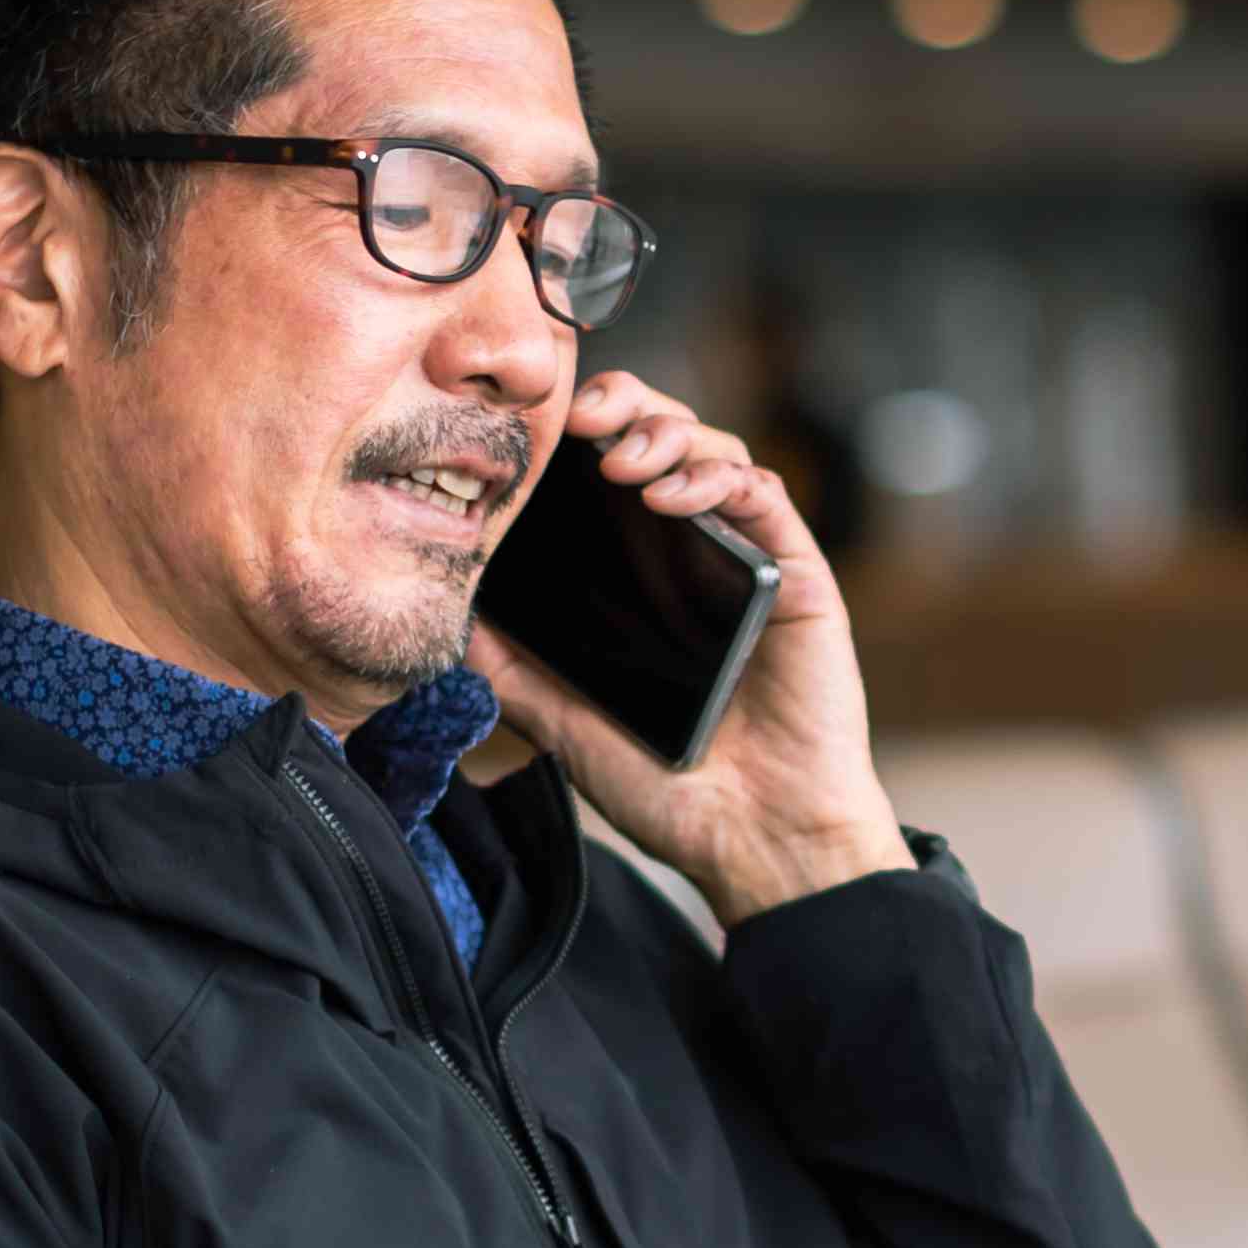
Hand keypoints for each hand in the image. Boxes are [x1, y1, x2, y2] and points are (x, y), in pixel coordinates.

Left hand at [473, 367, 909, 926]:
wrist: (755, 840)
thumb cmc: (673, 791)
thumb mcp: (567, 722)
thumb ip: (514, 670)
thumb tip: (448, 620)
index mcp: (646, 580)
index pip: (614, 473)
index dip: (582, 434)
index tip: (536, 429)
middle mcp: (699, 557)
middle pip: (668, 438)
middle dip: (626, 407)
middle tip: (581, 417)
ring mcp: (750, 560)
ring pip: (716, 450)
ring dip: (667, 434)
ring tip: (622, 461)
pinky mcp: (799, 574)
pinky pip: (764, 495)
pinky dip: (716, 477)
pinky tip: (670, 494)